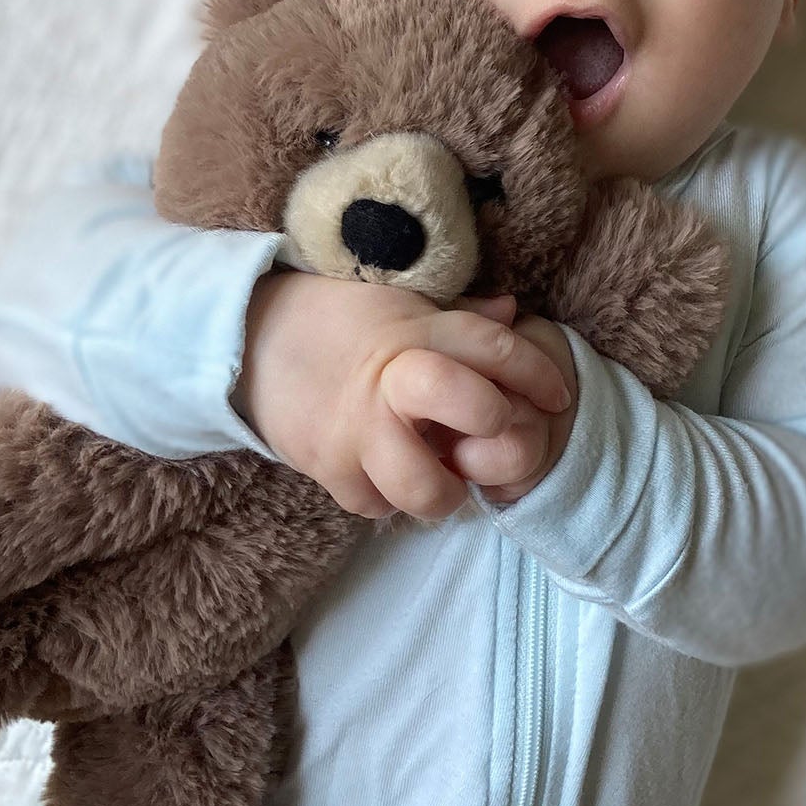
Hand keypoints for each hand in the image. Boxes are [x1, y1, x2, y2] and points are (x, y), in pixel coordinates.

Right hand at [233, 272, 571, 520]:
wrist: (248, 338)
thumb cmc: (341, 318)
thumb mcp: (399, 300)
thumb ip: (457, 313)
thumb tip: (513, 310)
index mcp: (414, 332)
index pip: (493, 347)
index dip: (536, 374)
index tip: (556, 396)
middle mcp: (390, 382)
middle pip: (470, 408)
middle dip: (494, 421)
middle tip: (493, 433)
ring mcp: (356, 432)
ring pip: (425, 487)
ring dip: (445, 488)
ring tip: (443, 471)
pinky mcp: (327, 468)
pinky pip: (377, 505)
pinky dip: (388, 496)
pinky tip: (388, 472)